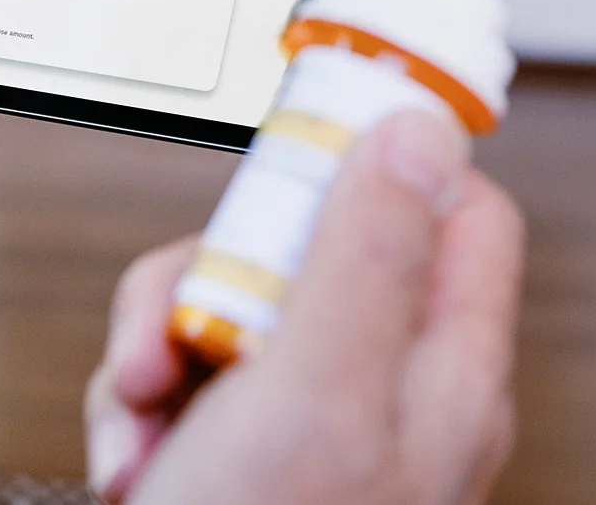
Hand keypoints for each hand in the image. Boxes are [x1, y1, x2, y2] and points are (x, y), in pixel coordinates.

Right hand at [85, 114, 523, 504]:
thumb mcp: (315, 387)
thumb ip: (369, 254)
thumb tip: (423, 130)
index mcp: (444, 371)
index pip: (458, 207)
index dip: (380, 159)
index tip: (304, 137)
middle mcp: (391, 394)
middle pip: (313, 244)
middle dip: (214, 273)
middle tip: (190, 326)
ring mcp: (315, 428)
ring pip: (230, 307)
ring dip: (157, 347)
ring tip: (144, 417)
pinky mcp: (244, 455)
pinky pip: (187, 380)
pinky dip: (140, 411)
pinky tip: (136, 464)